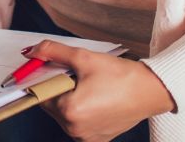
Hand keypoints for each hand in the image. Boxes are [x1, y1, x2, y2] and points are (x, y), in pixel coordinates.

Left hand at [26, 40, 175, 141]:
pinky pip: (79, 123)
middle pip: (52, 104)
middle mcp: (75, 130)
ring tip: (90, 86)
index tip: (51, 68)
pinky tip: (96, 98)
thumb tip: (33, 51)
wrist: (151, 91)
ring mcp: (87, 137)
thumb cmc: (122, 76)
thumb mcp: (83, 57)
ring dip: (70, 99)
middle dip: (59, 88)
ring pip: (65, 114)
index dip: (44, 77)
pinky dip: (82, 110)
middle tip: (77, 75)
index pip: (41, 93)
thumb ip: (53, 52)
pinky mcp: (97, 139)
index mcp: (69, 111)